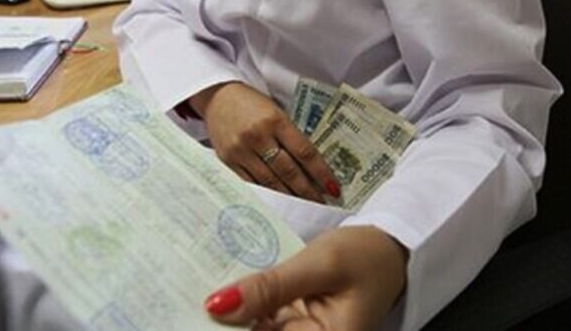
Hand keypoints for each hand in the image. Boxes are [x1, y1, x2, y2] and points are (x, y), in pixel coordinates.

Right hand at [188, 82, 339, 202]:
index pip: (304, 152)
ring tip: (304, 206)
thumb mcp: (275, 111)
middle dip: (308, 190)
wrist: (217, 96)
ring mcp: (241, 150)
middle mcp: (258, 136)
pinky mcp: (228, 160)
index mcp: (275, 120)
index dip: (321, 173)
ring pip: (270, 181)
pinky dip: (266, 193)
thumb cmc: (251, 103)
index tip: (333, 188)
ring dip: (290, 196)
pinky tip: (278, 201)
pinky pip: (250, 183)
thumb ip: (290, 135)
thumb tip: (311, 166)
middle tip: (322, 204)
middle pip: (288, 171)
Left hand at [204, 226, 407, 330]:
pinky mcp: (291, 323)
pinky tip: (217, 286)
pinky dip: (241, 302)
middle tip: (183, 294)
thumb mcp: (319, 266)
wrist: (387, 249)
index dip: (225, 329)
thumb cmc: (364, 256)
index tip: (191, 311)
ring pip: (252, 327)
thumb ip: (270, 288)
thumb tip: (217, 307)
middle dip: (222, 319)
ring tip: (191, 288)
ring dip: (228, 311)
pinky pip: (259, 316)